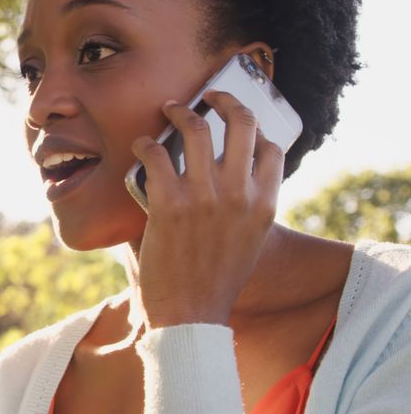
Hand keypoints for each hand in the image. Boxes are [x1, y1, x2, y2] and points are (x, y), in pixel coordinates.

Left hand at [130, 91, 284, 327]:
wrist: (191, 317)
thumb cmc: (213, 283)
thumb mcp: (245, 245)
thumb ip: (240, 212)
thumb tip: (222, 185)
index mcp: (264, 205)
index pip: (272, 150)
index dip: (256, 131)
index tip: (238, 123)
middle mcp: (240, 195)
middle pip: (242, 125)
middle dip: (225, 101)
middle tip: (208, 96)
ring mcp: (205, 198)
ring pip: (196, 131)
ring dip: (180, 112)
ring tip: (169, 109)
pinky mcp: (170, 206)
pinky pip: (156, 157)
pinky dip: (145, 144)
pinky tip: (141, 145)